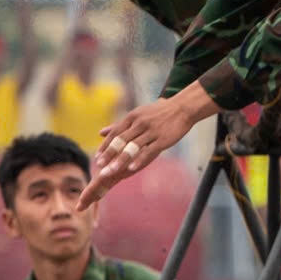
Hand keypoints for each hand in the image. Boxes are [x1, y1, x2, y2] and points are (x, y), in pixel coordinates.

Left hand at [83, 85, 214, 208]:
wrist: (183, 108)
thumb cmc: (159, 112)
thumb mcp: (137, 115)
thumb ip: (119, 125)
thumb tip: (100, 132)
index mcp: (132, 117)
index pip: (115, 133)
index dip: (106, 146)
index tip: (97, 158)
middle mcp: (140, 123)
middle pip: (121, 141)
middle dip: (109, 155)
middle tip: (100, 167)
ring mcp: (151, 131)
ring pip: (133, 147)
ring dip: (121, 160)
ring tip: (112, 171)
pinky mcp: (163, 139)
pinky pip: (149, 151)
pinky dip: (139, 160)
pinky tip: (132, 169)